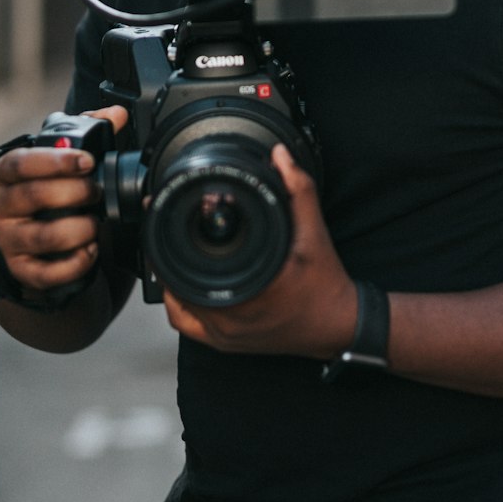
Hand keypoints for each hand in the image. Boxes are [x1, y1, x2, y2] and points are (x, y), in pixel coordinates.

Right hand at [0, 106, 129, 295]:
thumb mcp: (58, 158)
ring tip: (96, 224)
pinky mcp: (20, 269)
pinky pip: (46, 272)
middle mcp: (2, 206)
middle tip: (96, 191)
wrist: (25, 238)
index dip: (55, 161)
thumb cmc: (45, 190)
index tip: (87, 160)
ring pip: (43, 236)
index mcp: (7, 174)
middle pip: (35, 196)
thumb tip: (117, 113)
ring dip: (79, 229)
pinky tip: (91, 250)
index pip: (21, 163)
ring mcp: (8, 240)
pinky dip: (74, 264)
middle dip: (75, 193)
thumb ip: (85, 131)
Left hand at [162, 144, 356, 359]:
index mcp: (247, 290)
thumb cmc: (326, 284)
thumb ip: (298, 190)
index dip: (169, 234)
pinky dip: (181, 305)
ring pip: (176, 306)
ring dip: (171, 280)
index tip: (163, 215)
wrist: (338, 324)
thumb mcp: (314, 233)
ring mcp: (225, 335)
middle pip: (175, 283)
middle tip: (166, 229)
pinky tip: (184, 286)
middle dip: (168, 253)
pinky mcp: (226, 345)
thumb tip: (280, 157)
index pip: (188, 261)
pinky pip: (187, 326)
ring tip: (173, 253)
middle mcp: (231, 318)